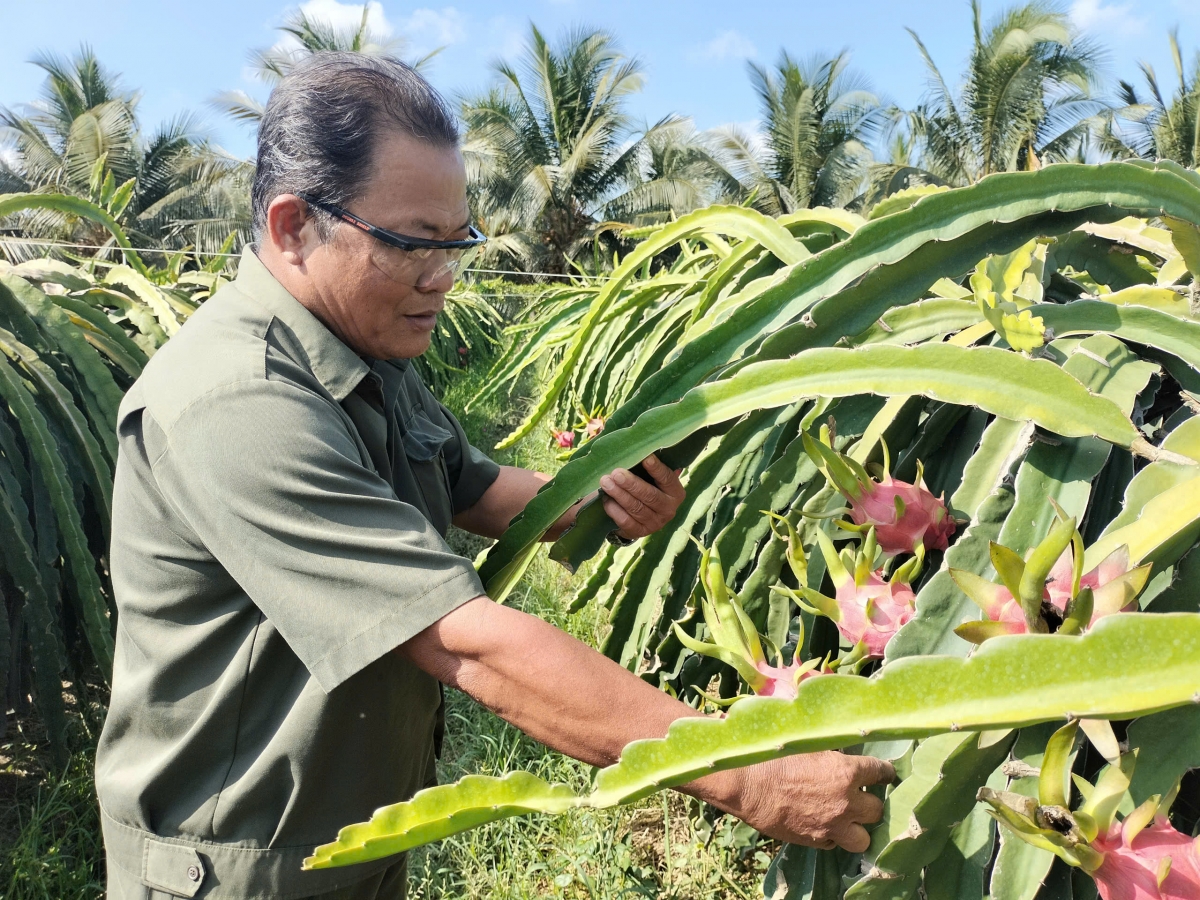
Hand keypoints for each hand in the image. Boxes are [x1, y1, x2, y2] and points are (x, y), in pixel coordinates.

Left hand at [598, 454, 685, 539]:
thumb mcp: (652, 478)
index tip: (645, 458)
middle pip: (650, 496)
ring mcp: (655, 523)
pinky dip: (614, 510)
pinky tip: (606, 499)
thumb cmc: (647, 486)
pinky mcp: (640, 532)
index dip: (656, 469)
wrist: (642, 516)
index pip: (667, 479)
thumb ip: (649, 466)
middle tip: (616, 473)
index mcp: (675, 492)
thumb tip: (640, 446)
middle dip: (631, 484)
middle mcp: (669, 509)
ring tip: (605, 482)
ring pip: (636, 508)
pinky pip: (626, 521)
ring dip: (619, 494)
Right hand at [702, 752, 893, 851]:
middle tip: (861, 796)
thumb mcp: (808, 746)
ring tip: (848, 819)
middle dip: (871, 802)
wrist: (747, 785)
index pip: (880, 772)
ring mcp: (832, 825)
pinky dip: (833, 835)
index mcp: (846, 772)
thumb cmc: (773, 757)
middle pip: (877, 810)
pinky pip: (835, 843)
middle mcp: (846, 802)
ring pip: (863, 838)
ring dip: (858, 828)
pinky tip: (823, 823)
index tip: (883, 773)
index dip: (883, 772)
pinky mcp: (816, 840)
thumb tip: (844, 756)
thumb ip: (832, 755)